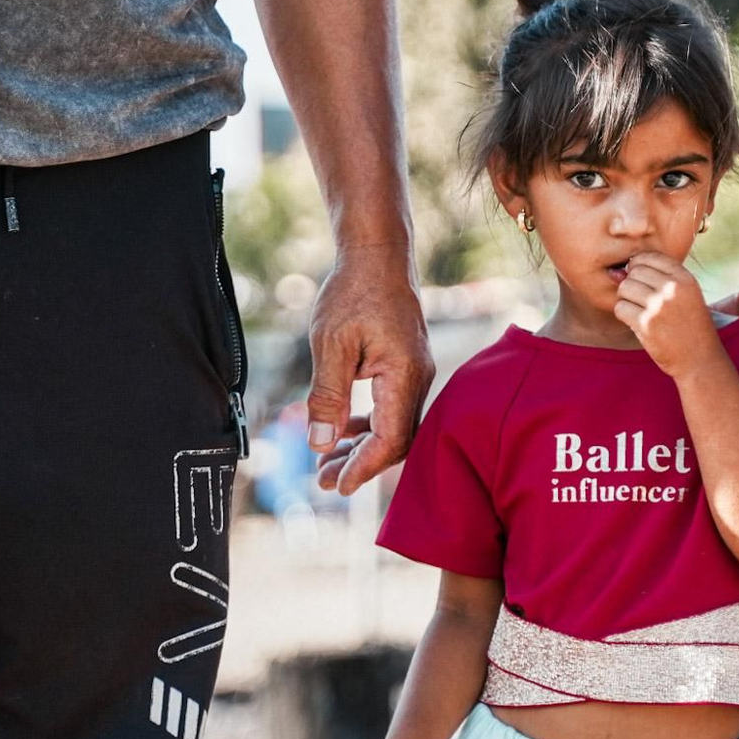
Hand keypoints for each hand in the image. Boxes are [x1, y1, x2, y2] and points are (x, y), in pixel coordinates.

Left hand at [307, 243, 434, 494]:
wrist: (377, 253)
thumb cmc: (353, 291)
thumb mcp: (329, 344)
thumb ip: (327, 396)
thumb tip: (320, 444)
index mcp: (404, 375)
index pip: (390, 439)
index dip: (364, 467)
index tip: (337, 485)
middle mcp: (418, 378)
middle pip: (396, 440)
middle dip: (360, 464)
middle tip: (323, 482)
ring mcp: (415, 373)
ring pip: (394, 426)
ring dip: (361, 447)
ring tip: (326, 463)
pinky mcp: (406, 366)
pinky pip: (392, 408)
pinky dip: (369, 425)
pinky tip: (344, 431)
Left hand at [613, 251, 722, 377]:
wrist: (699, 359)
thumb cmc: (689, 326)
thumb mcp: (687, 295)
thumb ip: (661, 279)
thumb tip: (619, 271)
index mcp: (685, 279)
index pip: (650, 257)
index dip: (639, 266)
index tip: (642, 280)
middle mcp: (673, 289)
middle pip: (634, 271)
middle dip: (632, 284)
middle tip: (641, 300)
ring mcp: (658, 306)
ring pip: (624, 288)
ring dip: (627, 300)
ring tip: (639, 311)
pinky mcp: (646, 324)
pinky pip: (620, 308)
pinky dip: (624, 315)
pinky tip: (637, 322)